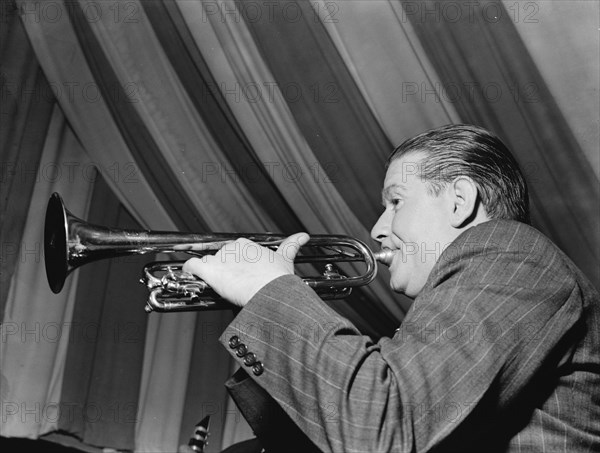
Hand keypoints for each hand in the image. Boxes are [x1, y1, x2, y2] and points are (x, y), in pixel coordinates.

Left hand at [182, 232, 309, 306]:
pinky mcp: (210, 270)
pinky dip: (189, 270)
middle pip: (220, 258)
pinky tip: (190, 276)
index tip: (239, 275)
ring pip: (208, 263)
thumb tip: (304, 236)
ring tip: (216, 286)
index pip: (234, 252)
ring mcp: (220, 259)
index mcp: (247, 245)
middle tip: (232, 285)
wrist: (273, 291)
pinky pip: (192, 266)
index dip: (235, 265)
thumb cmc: (278, 279)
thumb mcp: (286, 258)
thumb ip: (292, 244)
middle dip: (223, 270)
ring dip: (209, 273)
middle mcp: (232, 248)